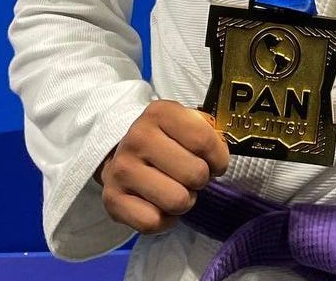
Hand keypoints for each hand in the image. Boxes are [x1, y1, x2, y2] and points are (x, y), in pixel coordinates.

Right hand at [98, 100, 229, 234]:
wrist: (121, 151)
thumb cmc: (166, 138)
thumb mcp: (186, 122)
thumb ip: (209, 132)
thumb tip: (223, 155)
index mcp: (159, 112)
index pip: (203, 140)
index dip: (218, 157)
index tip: (215, 162)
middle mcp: (137, 137)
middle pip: (195, 174)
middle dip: (200, 179)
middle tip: (192, 176)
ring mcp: (121, 169)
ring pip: (177, 201)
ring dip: (185, 200)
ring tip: (176, 188)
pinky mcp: (112, 199)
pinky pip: (154, 222)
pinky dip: (165, 219)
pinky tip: (160, 204)